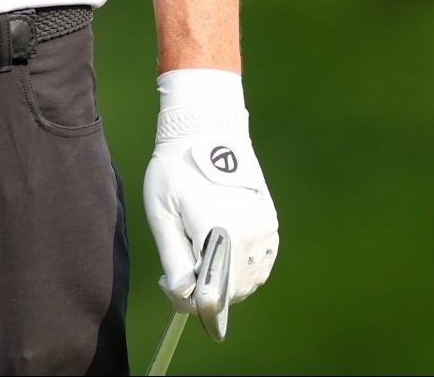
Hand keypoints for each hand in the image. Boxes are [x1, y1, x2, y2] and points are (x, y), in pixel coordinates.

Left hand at [143, 71, 278, 321]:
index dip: (192, 302)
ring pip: (246, 281)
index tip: (173, 293)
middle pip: (230, 290)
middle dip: (203, 290)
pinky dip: (238, 270)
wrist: (206, 132)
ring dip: (222, 281)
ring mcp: (266, 231)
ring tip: (195, 253)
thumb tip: (185, 296)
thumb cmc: (175, 170)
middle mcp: (251, 236)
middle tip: (176, 271)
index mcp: (222, 232)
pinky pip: (258, 265)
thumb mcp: (162, 212)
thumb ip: (175, 258)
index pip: (213, 293)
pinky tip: (216, 253)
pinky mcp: (271, 226)